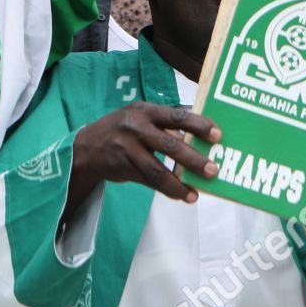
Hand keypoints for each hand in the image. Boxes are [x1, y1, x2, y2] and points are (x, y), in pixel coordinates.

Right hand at [71, 102, 219, 205]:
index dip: (198, 125)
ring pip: (157, 169)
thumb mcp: (140, 116)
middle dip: (193, 159)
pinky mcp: (122, 167)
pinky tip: (180, 195)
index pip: (176, 116)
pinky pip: (148, 181)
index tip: (218, 135)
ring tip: (195, 194)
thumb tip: (197, 137)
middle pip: (169, 145)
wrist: (87, 147)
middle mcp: (135, 127)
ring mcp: (127, 148)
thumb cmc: (122, 128)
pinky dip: (165, 190)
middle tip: (213, 170)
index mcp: (145, 110)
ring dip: (178, 184)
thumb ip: (164, 124)